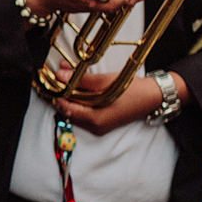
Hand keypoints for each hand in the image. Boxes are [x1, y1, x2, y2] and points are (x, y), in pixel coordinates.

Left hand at [50, 69, 173, 134]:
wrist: (154, 96)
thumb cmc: (133, 90)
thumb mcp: (106, 82)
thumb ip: (81, 80)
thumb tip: (60, 75)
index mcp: (95, 120)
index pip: (66, 108)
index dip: (55, 94)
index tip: (47, 80)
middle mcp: (95, 127)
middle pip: (68, 110)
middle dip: (60, 92)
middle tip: (53, 75)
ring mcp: (99, 126)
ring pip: (75, 110)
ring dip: (69, 93)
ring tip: (64, 74)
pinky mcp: (102, 121)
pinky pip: (84, 110)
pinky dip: (78, 97)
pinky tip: (76, 83)